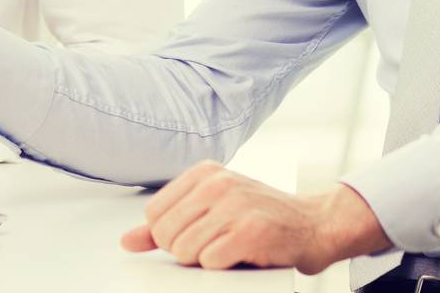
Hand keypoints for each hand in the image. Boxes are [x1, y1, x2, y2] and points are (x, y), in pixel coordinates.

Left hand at [119, 161, 389, 273]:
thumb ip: (167, 224)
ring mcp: (235, 205)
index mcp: (204, 173)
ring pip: (184, 250)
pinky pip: (210, 261)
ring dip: (205, 260)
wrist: (312, 224)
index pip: (154, 215)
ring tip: (229, 248)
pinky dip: (223, 267)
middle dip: (185, 251)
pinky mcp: (250, 231)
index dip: (170, 236)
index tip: (197, 234)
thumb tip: (127, 240)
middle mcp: (217, 183)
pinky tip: (241, 254)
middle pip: (166, 235)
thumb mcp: (210, 210)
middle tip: (216, 244)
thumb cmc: (258, 217)